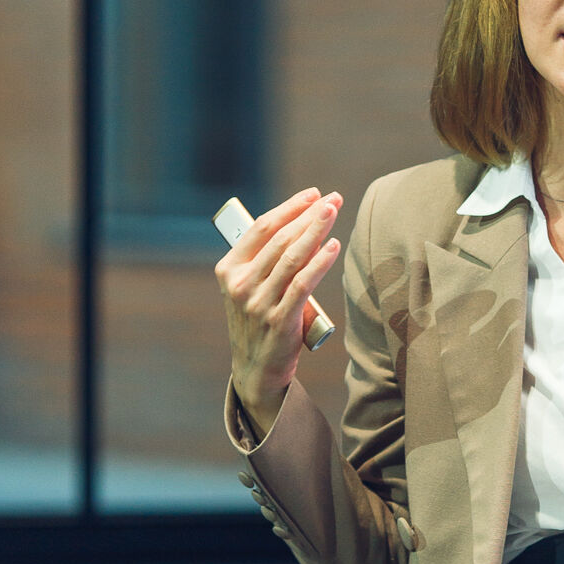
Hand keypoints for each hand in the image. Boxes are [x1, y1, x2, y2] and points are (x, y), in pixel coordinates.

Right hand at [215, 187, 342, 433]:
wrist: (256, 369)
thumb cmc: (260, 321)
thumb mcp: (252, 288)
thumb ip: (267, 260)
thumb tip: (304, 225)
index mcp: (229, 270)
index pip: (261, 228)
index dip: (289, 208)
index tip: (313, 194)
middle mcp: (240, 284)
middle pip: (280, 239)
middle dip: (309, 215)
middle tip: (333, 199)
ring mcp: (258, 303)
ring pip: (292, 257)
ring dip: (316, 231)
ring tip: (334, 213)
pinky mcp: (279, 321)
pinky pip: (302, 284)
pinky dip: (320, 262)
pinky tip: (333, 246)